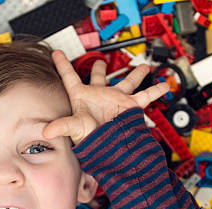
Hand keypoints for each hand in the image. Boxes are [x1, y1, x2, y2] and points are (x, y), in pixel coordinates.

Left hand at [43, 50, 169, 145]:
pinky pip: (145, 96)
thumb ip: (61, 126)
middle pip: (99, 78)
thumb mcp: (75, 128)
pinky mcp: (129, 106)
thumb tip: (46, 131)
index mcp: (82, 97)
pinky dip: (156, 91)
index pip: (69, 77)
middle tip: (101, 61)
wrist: (110, 151)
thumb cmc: (91, 140)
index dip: (62, 64)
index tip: (56, 53)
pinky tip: (165, 85)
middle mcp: (99, 96)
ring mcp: (115, 100)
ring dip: (135, 75)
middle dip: (100, 68)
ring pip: (126, 82)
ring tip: (143, 67)